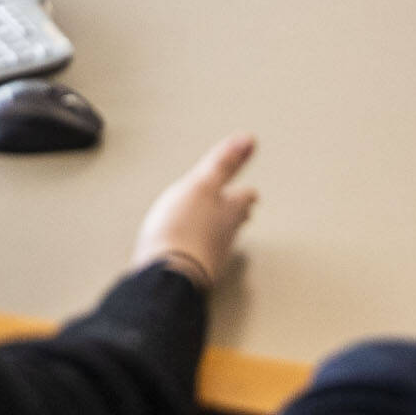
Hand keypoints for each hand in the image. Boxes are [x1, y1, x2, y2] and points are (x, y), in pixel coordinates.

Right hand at [131, 133, 259, 289]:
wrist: (166, 274)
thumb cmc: (183, 228)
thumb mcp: (202, 184)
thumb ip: (224, 163)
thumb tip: (248, 140)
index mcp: (230, 210)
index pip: (245, 196)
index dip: (244, 191)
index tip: (249, 187)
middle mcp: (226, 234)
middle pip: (236, 219)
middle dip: (236, 211)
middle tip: (240, 206)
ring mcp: (211, 255)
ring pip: (221, 238)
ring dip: (219, 230)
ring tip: (216, 224)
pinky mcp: (193, 271)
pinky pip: (201, 255)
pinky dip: (199, 248)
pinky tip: (191, 249)